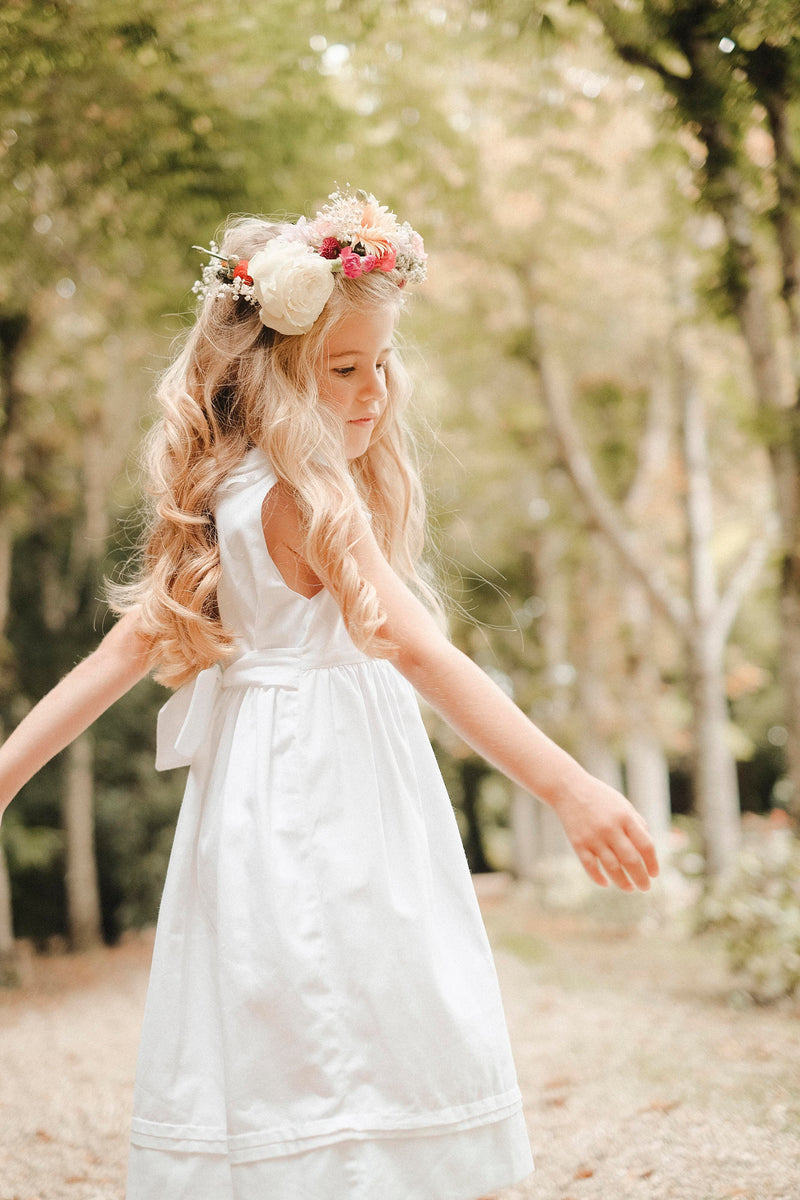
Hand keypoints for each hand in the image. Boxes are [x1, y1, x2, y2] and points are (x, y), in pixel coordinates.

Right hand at [551, 772, 658, 891]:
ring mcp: (593, 837)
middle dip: (641, 877)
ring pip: (612, 867)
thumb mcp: (623, 805)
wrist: (568, 788)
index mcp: (625, 817)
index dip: (652, 862)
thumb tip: (648, 849)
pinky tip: (606, 883)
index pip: (645, 845)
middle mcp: (610, 828)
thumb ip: (637, 824)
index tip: (654, 874)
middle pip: (631, 860)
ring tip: (630, 888)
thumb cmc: (601, 798)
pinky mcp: (578, 843)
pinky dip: (599, 878)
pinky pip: (590, 867)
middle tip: (645, 887)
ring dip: (623, 882)